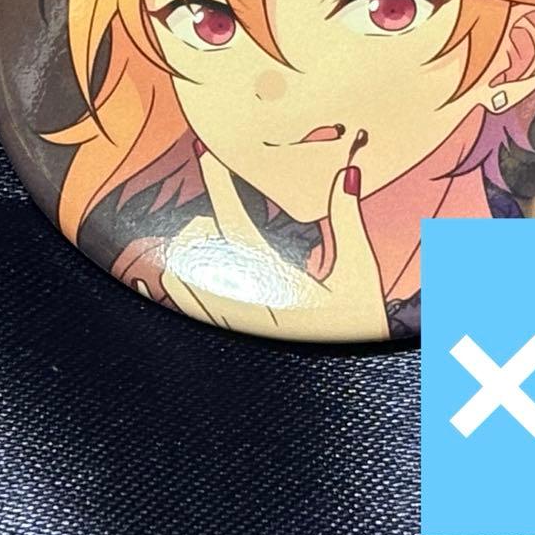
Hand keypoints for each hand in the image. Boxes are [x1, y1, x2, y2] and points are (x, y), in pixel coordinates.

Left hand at [143, 149, 388, 341]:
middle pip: (195, 242)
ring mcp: (226, 322)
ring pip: (175, 274)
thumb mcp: (360, 270)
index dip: (219, 179)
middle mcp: (243, 300)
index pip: (236, 217)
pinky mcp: (222, 336)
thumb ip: (347, 219)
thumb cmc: (360, 324)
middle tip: (223, 210)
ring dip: (190, 250)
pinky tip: (191, 270)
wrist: (354, 381)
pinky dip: (177, 282)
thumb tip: (346, 174)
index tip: (209, 153)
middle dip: (205, 220)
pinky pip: (177, 304)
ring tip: (212, 241)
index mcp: (276, 278)